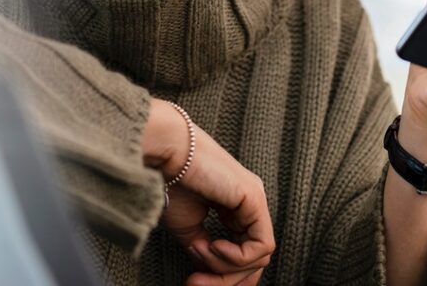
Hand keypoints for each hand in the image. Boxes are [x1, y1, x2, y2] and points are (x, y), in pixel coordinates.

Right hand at [142, 99, 273, 285]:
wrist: (165, 154)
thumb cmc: (171, 182)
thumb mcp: (189, 228)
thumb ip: (205, 250)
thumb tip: (211, 270)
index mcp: (237, 207)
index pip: (245, 254)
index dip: (224, 277)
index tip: (192, 282)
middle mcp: (251, 203)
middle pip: (254, 259)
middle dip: (225, 280)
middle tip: (193, 283)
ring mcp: (256, 200)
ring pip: (259, 256)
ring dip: (225, 267)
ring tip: (199, 252)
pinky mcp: (255, 199)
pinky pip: (261, 245)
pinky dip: (236, 257)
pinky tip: (212, 246)